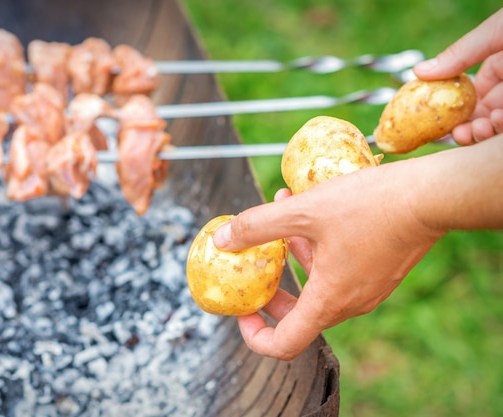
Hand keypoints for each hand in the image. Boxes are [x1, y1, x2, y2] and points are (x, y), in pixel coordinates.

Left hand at [212, 162, 443, 360]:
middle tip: (254, 270)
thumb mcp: (303, 212)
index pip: (284, 344)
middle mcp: (350, 303)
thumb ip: (258, 226)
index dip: (255, 334)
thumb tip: (223, 239)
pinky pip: (339, 269)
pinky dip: (317, 248)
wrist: (432, 196)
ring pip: (318, 283)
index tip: (242, 310)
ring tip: (279, 215)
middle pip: (299, 313)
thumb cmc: (370, 206)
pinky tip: (307, 209)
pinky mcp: (380, 270)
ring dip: (293, 254)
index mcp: (329, 301)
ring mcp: (368, 288)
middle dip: (271, 291)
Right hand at [414, 8, 502, 144]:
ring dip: (488, 132)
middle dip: (472, 130)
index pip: (472, 97)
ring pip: (500, 126)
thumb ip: (460, 54)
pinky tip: (500, 121)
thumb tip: (419, 71)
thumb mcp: (497, 32)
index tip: (446, 127)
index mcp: (502, 66)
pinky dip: (502, 130)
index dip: (457, 115)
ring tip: (484, 128)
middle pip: (486, 117)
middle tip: (463, 134)